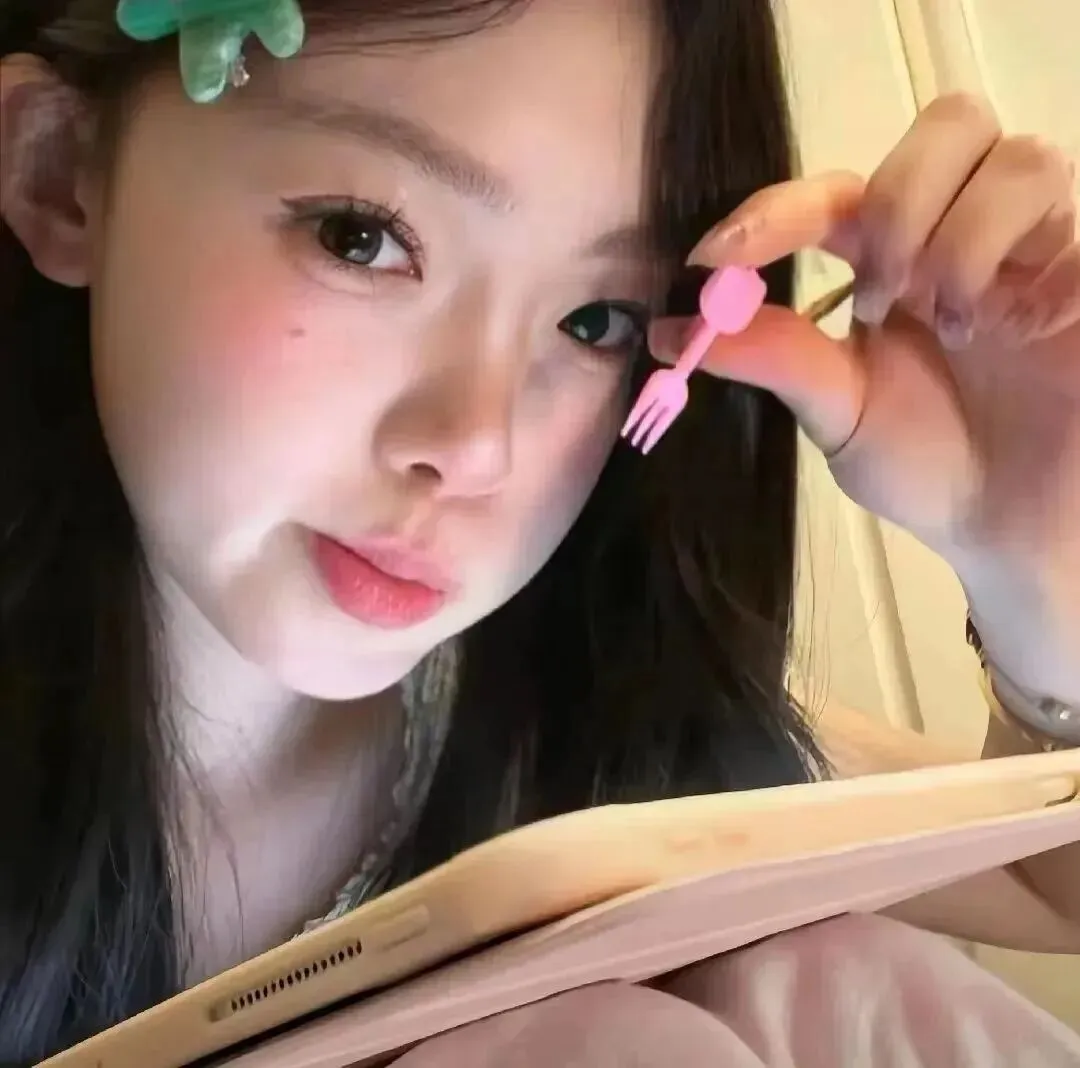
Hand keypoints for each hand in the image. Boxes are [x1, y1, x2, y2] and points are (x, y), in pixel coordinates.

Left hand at [650, 94, 1079, 700]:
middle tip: (875, 295)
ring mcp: (1026, 241)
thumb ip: (775, 361)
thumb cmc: (926, 468)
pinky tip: (983, 319)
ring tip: (938, 314)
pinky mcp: (1076, 259)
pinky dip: (989, 243)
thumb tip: (670, 332)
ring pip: (997, 150)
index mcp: (887, 265)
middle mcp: (957, 234)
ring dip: (944, 229)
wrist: (1008, 526)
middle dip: (892, 204)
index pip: (832, 196)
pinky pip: (1041, 189)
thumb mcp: (839, 415)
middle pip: (940, 126)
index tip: (718, 260)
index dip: (773, 210)